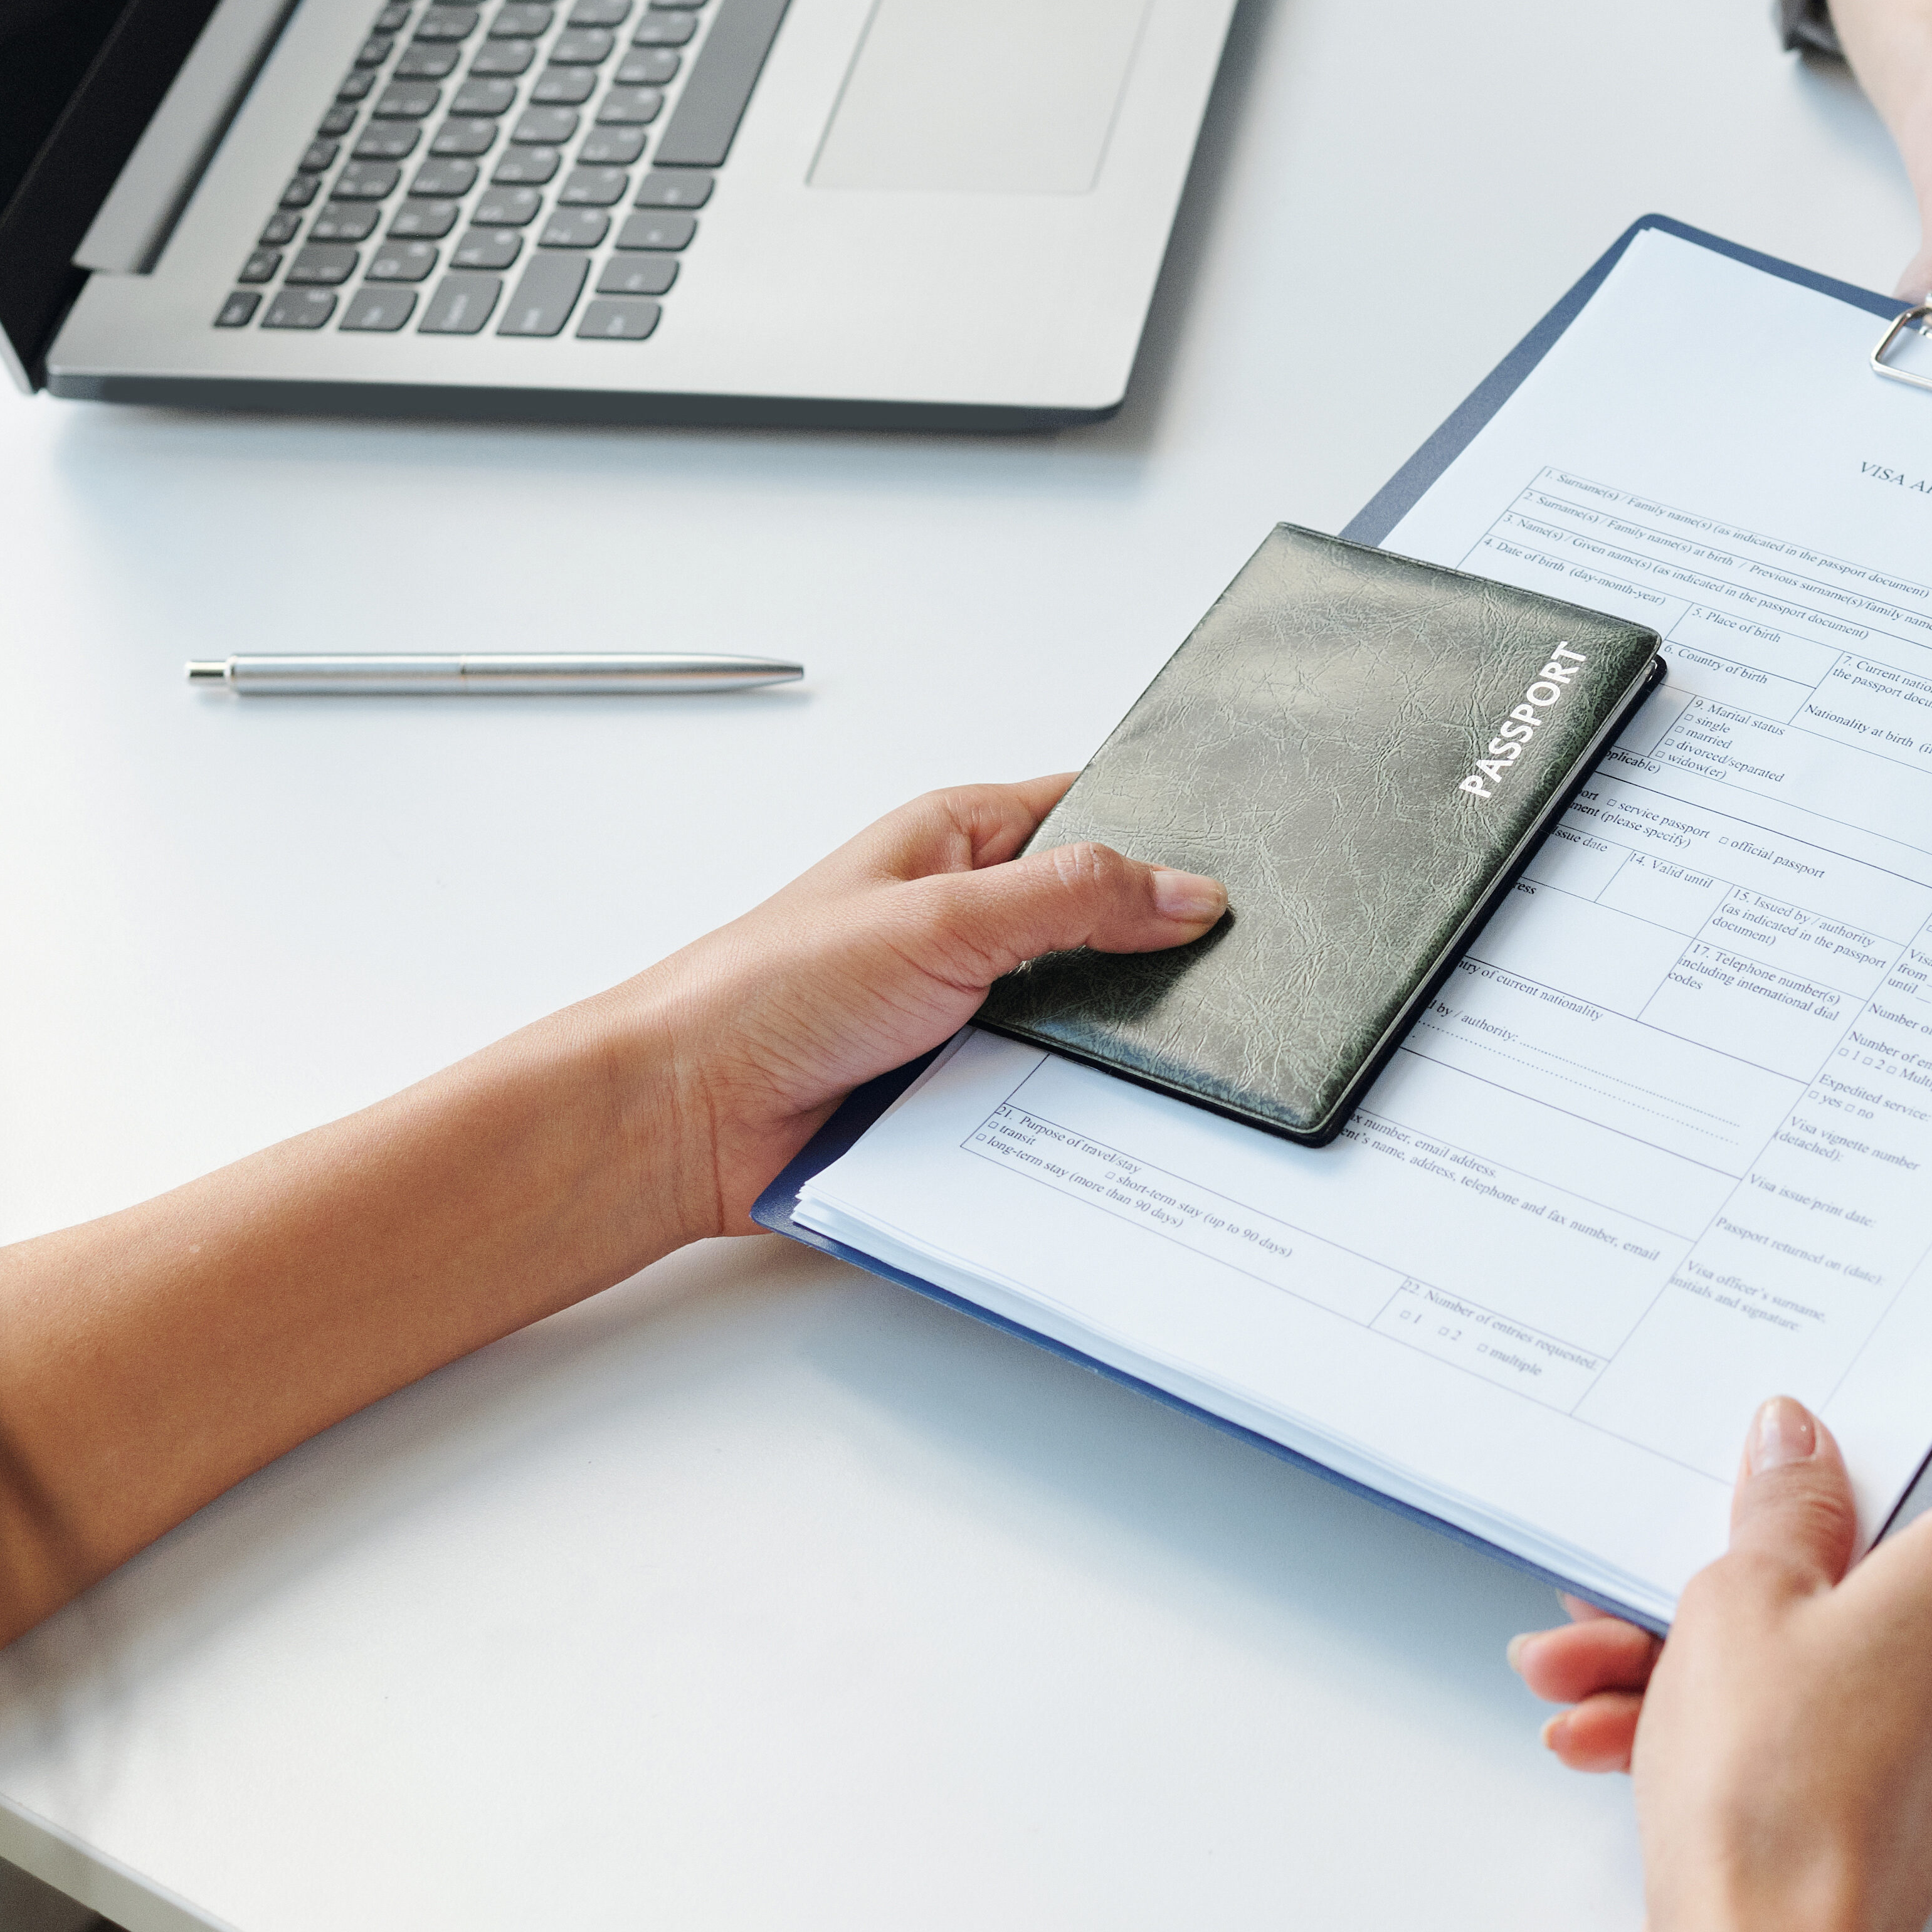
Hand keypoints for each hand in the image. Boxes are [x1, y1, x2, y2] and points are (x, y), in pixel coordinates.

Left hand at [627, 778, 1224, 1235]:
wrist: (690, 1117)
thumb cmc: (770, 989)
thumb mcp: (943, 914)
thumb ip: (1073, 898)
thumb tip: (1186, 890)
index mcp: (958, 841)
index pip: (1089, 813)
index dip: (1161, 832)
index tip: (1241, 860)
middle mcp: (964, 919)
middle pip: (1100, 926)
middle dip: (1150, 953)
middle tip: (1227, 972)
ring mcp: (963, 1009)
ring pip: (1080, 1020)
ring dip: (1108, 1042)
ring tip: (1172, 1053)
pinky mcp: (956, 1089)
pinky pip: (1043, 1094)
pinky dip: (1070, 1106)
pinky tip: (1109, 1118)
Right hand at [1509, 1398, 1931, 1931]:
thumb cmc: (1777, 1782)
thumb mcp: (1743, 1592)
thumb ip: (1780, 1505)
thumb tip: (1800, 1444)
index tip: (1900, 1417)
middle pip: (1878, 1565)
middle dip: (1741, 1561)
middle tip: (1658, 1560)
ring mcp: (1930, 1745)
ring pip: (1807, 1654)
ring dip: (1682, 1650)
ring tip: (1580, 1662)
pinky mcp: (1876, 1809)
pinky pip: (1789, 1729)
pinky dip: (1694, 1721)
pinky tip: (1598, 1729)